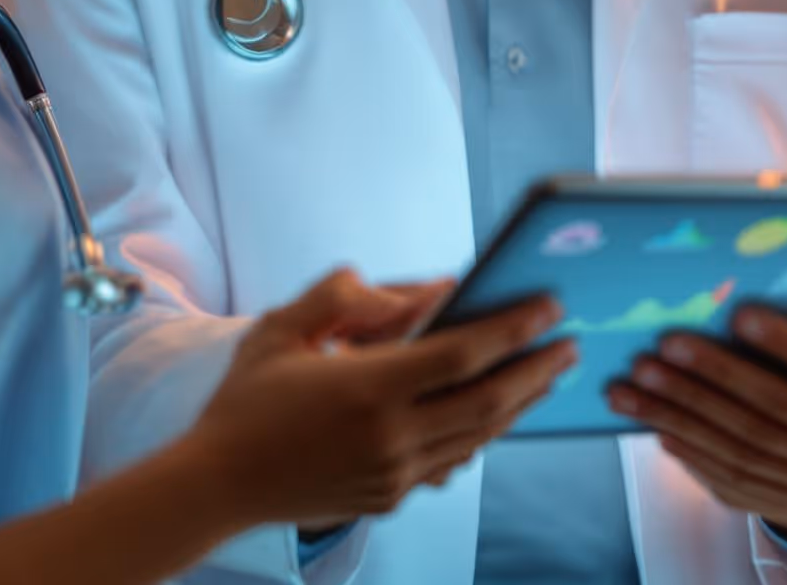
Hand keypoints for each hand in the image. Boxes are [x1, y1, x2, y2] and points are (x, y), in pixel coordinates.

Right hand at [183, 269, 574, 530]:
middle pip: (488, 401)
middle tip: (570, 343)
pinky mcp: (389, 497)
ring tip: (547, 374)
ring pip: (478, 436)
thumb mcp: (283, 328)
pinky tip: (496, 414)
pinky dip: (482, 433)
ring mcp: (394, 474)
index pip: (462, 354)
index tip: (550, 305)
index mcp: (367, 388)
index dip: (513, 328)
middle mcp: (390, 437)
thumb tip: (415, 289)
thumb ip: (345, 297)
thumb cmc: (247, 398)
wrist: (216, 484)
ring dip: (519, 403)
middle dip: (536, 369)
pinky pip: (452, 461)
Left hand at [607, 294, 786, 541]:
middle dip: (709, 381)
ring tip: (638, 391)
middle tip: (658, 350)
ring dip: (688, 421)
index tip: (738, 313)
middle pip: (775, 416)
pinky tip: (666, 438)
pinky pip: (753, 492)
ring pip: (751, 454)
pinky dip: (704, 467)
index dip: (784, 345)